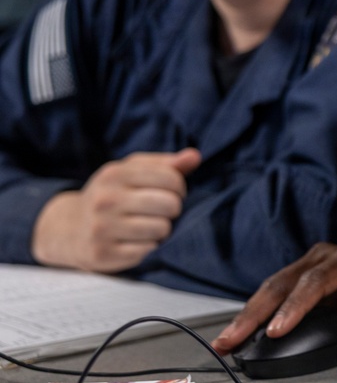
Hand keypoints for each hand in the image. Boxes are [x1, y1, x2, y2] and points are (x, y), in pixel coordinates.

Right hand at [30, 148, 200, 272]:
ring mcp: (102, 228)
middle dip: (173, 208)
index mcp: (115, 174)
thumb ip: (166, 164)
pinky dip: (149, 247)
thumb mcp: (132, 172)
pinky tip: (137, 241)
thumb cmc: (112, 195)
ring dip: (163, 229)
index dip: (179, 187)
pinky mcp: (103, 254)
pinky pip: (148, 251)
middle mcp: (105, 200)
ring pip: (161, 229)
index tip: (171, 192)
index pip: (170, 178)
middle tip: (162, 211)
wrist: (69, 228)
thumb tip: (194, 156)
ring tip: (150, 225)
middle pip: (170, 204)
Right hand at [212, 242, 336, 365]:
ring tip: (226, 341)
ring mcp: (312, 264)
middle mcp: (328, 256)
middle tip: (231, 340)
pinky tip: (241, 333)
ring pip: (273, 286)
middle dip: (255, 313)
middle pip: (284, 282)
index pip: (316, 282)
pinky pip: (275, 293)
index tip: (275, 332)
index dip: (293, 307)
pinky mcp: (303, 276)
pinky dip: (256, 313)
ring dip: (248, 314)